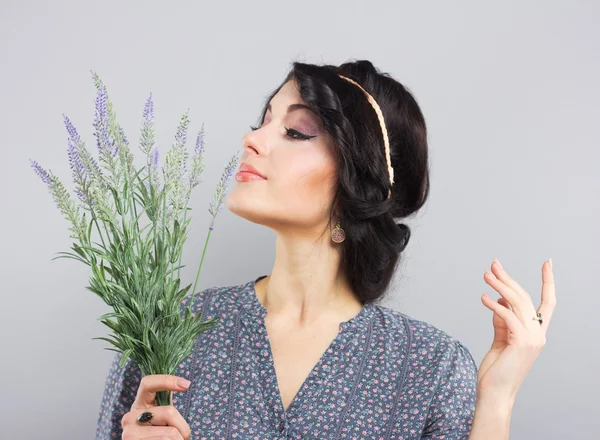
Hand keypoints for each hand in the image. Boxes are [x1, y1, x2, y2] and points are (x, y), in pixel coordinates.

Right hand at [121, 374, 192, 439]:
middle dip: (183, 427)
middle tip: (182, 436)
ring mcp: (129, 434)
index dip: (167, 380)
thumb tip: (185, 384)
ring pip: (170, 433)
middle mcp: (130, 417)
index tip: (186, 384)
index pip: (148, 383)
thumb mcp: (163, 420)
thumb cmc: (160, 436)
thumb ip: (168, 407)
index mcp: (139, 404)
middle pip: (169, 412)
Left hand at [478, 258, 555, 403]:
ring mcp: (532, 338)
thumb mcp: (500, 340)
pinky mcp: (520, 342)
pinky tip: (483, 297)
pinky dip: (494, 304)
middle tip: (493, 264)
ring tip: (486, 275)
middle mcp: (538, 334)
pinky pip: (507, 315)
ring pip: (517, 302)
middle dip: (509, 278)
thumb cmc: (497, 370)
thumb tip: (498, 299)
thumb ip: (501, 322)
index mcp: (536, 333)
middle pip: (526, 297)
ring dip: (500, 285)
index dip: (548, 282)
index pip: (548, 303)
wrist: (495, 393)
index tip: (547, 263)